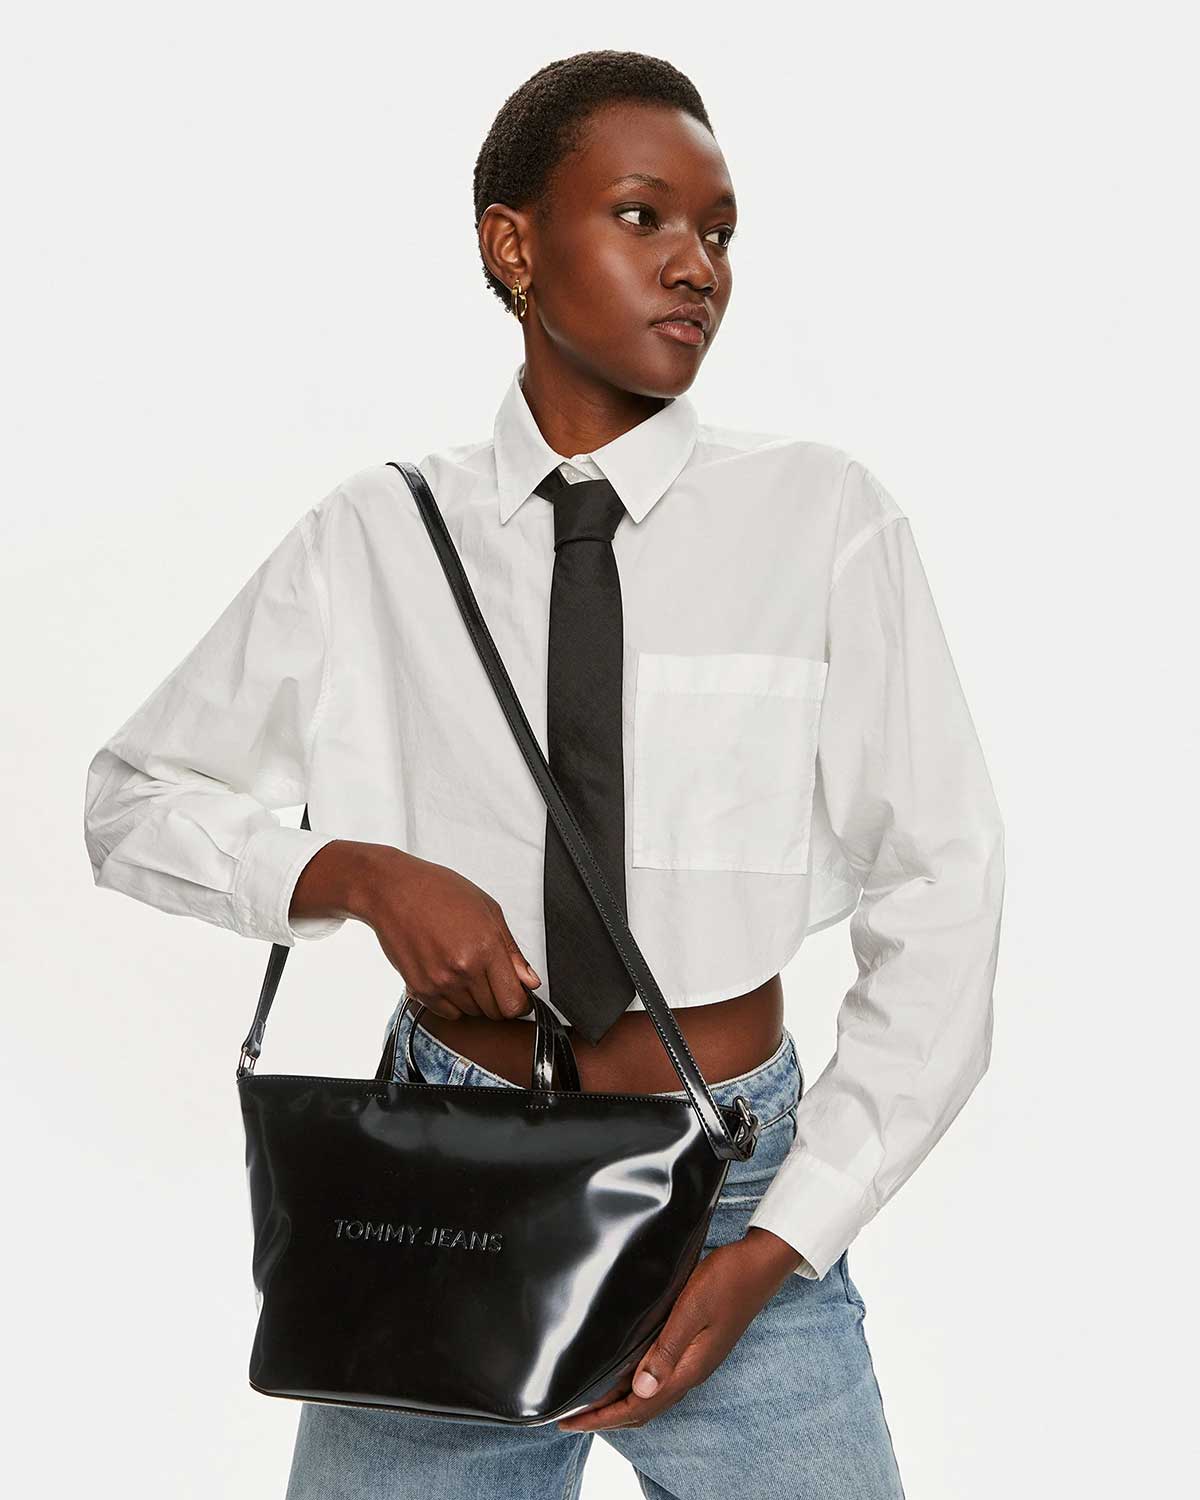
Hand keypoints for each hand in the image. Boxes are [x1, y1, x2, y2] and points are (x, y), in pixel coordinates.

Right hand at [290, 841, 541, 1020]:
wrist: (394, 891)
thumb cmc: (440, 892)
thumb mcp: (489, 910)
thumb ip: (512, 951)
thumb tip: (530, 980)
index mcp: (486, 947)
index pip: (514, 1002)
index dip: (521, 1004)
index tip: (519, 997)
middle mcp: (464, 969)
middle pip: (495, 1012)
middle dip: (500, 1001)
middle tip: (493, 980)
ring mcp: (440, 982)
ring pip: (472, 1014)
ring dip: (476, 1001)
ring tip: (468, 972)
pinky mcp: (420, 989)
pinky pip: (448, 1013)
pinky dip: (454, 1003)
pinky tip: (451, 978)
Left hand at [555, 1230, 801, 1431]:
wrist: (760, 1266)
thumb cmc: (727, 1280)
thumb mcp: (692, 1309)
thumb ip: (666, 1349)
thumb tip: (640, 1389)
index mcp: (688, 1368)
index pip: (638, 1407)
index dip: (601, 1417)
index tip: (569, 1421)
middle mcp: (691, 1372)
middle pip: (643, 1411)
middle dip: (606, 1418)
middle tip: (570, 1418)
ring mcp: (696, 1362)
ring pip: (652, 1398)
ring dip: (621, 1405)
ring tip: (592, 1402)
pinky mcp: (698, 1349)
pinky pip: (662, 1381)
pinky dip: (637, 1388)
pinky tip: (627, 1375)